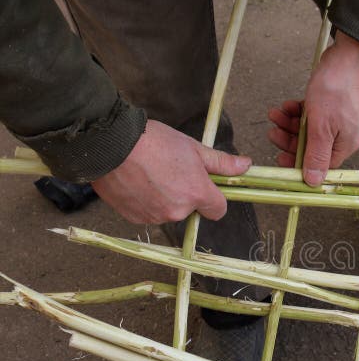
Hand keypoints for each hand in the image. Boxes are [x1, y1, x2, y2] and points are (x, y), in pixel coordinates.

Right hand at [91, 119, 250, 223]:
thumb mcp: (193, 147)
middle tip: (169, 170)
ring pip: (167, 211)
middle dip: (184, 194)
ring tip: (149, 173)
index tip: (203, 185)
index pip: (218, 210)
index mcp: (197, 194)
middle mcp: (178, 211)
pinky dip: (144, 202)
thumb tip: (246, 166)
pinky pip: (147, 214)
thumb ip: (221, 162)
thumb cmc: (153, 141)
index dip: (213, 198)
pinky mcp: (134, 219)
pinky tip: (136, 182)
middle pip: (190, 209)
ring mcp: (155, 217)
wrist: (110, 144)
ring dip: (163, 198)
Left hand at [268, 32, 358, 185]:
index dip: (298, 164)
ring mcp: (337, 119)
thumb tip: (313, 182)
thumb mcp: (322, 127)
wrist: (350, 55)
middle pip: (311, 147)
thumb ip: (316, 155)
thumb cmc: (338, 90)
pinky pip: (311, 115)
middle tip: (272, 132)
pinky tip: (288, 105)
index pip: (320, 166)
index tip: (279, 158)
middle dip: (289, 140)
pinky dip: (297, 112)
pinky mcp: (332, 105)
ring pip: (308, 130)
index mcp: (344, 145)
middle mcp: (343, 135)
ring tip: (275, 113)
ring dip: (289, 123)